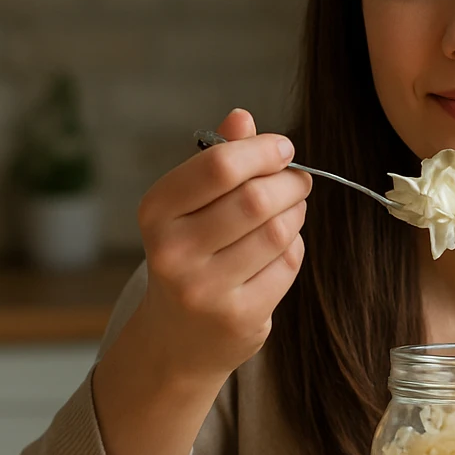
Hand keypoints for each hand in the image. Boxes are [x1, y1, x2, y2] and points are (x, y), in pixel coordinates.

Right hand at [134, 107, 310, 381]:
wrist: (176, 338)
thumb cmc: (189, 255)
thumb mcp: (188, 206)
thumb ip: (215, 161)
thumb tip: (242, 116)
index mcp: (156, 211)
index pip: (218, 166)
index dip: (262, 150)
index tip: (283, 148)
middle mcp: (173, 251)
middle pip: (255, 199)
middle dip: (290, 183)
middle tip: (299, 181)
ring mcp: (204, 289)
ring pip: (278, 232)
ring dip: (295, 214)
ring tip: (291, 212)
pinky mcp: (238, 317)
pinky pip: (287, 265)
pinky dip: (294, 248)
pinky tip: (282, 248)